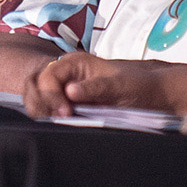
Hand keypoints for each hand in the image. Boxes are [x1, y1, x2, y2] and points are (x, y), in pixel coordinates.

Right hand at [24, 54, 181, 118]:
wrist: (151, 95)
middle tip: (57, 119)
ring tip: (53, 122)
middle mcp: (65, 72)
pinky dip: (44, 115)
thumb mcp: (120, 86)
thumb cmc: (138, 86)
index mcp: (75, 62)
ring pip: (35, 95)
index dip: (52, 95)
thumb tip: (71, 91)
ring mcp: (63, 87)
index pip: (48, 77)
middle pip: (35, 84)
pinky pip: (45, 107)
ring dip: (39, 109)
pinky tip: (54, 123)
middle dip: (40, 102)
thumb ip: (95, 88)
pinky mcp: (66, 102)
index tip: (66, 113)